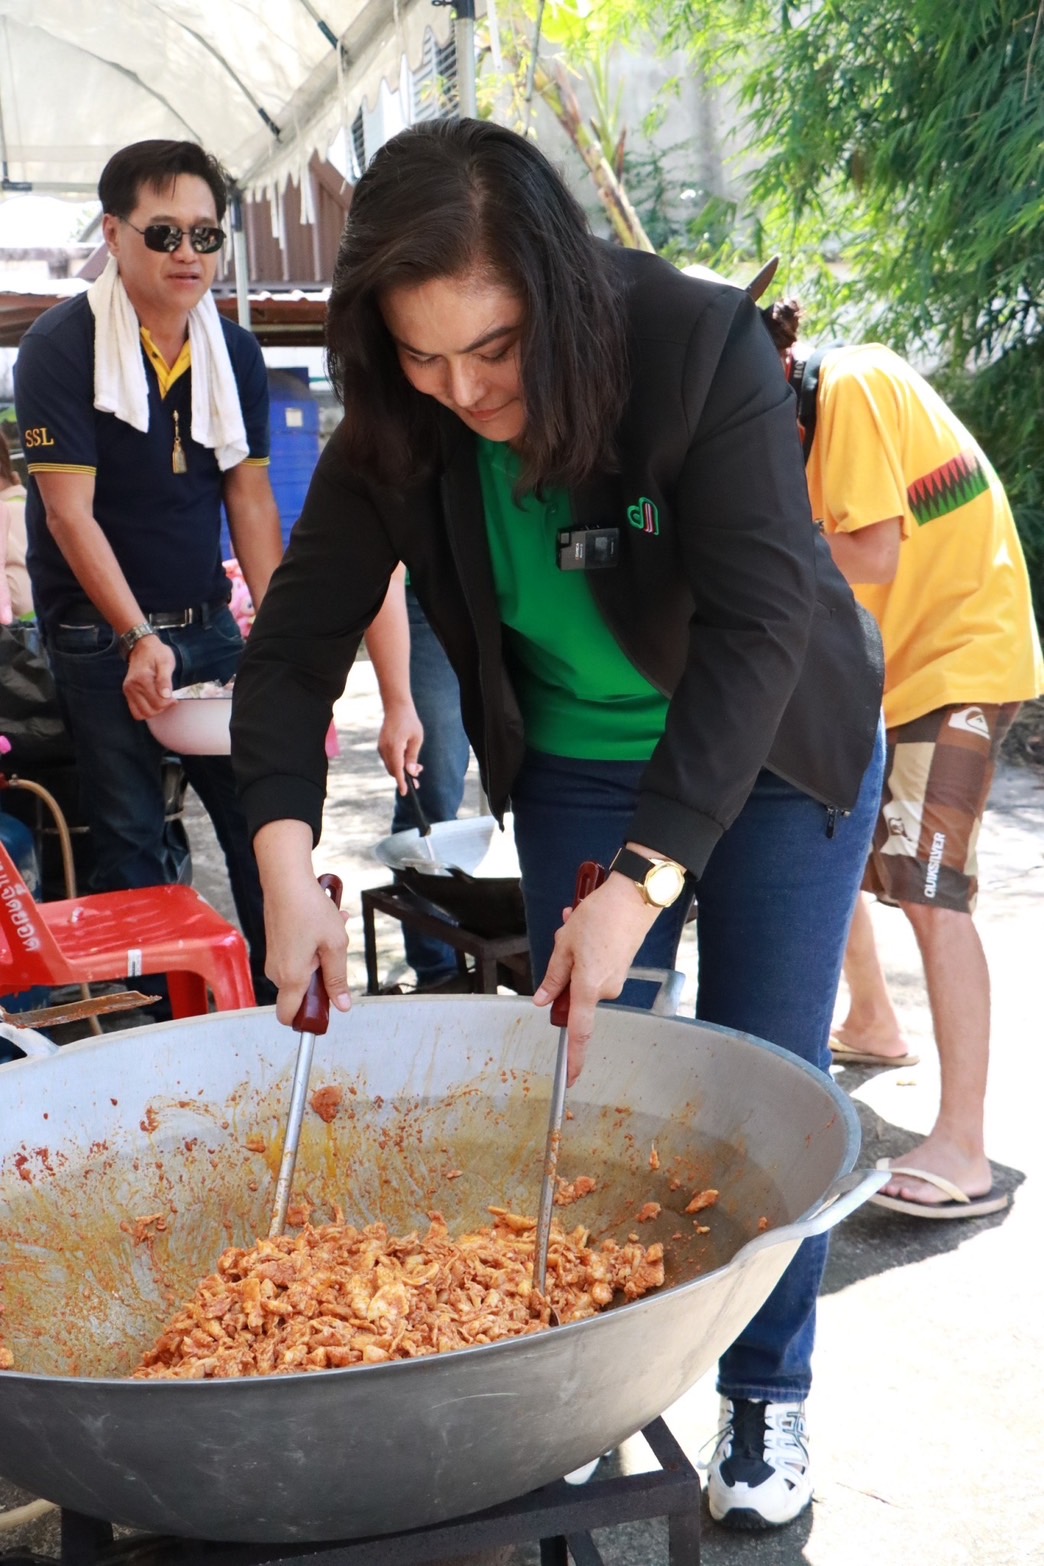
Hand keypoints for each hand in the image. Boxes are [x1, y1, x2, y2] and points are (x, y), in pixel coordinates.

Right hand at [123, 635, 175, 718]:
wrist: (142, 646)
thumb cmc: (157, 653)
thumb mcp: (166, 662)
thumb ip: (165, 680)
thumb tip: (166, 696)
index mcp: (142, 679)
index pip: (157, 702)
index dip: (169, 703)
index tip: (174, 697)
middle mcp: (132, 686)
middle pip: (149, 711)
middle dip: (162, 708)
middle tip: (169, 699)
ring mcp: (128, 691)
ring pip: (141, 714)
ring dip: (154, 711)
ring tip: (161, 700)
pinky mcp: (128, 693)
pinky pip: (135, 711)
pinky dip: (145, 710)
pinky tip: (154, 702)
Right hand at [263, 869, 351, 1026]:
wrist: (286, 881)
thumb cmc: (309, 909)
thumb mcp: (335, 945)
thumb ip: (337, 979)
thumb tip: (342, 1006)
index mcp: (292, 977)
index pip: (288, 1016)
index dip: (306, 1019)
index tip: (324, 1012)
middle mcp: (276, 972)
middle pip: (300, 992)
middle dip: (321, 977)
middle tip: (334, 952)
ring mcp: (273, 958)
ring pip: (301, 971)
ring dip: (319, 957)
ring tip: (332, 931)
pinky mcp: (274, 946)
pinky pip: (295, 956)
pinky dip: (310, 947)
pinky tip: (321, 925)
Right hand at [376, 697, 423, 792]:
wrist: (396, 707)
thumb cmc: (409, 721)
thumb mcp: (416, 738)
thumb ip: (413, 756)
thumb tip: (411, 772)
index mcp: (394, 747)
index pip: (397, 769)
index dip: (401, 782)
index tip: (405, 792)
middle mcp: (384, 749)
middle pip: (393, 770)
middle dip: (404, 777)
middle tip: (418, 780)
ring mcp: (381, 747)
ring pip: (391, 766)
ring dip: (401, 770)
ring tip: (416, 768)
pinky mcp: (381, 746)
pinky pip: (389, 760)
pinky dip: (397, 763)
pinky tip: (407, 760)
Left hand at [532, 875, 659, 1084]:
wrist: (634, 897)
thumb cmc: (600, 916)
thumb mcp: (565, 943)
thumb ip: (553, 976)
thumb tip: (543, 999)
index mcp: (589, 987)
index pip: (579, 1031)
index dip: (574, 1057)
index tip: (570, 1078)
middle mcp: (606, 989)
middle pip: (574, 993)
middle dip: (563, 969)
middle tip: (561, 939)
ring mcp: (616, 978)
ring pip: (582, 976)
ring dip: (574, 955)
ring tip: (575, 925)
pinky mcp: (621, 967)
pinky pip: (595, 967)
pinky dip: (586, 950)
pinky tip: (586, 926)